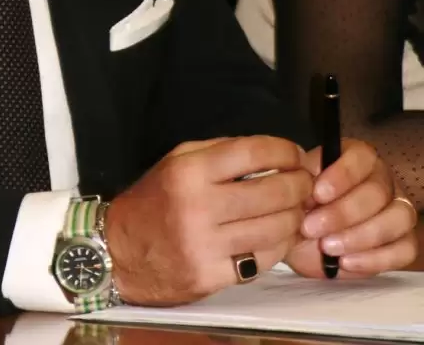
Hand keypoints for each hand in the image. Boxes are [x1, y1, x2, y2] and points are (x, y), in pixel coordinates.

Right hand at [105, 136, 312, 305]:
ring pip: (274, 228)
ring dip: (295, 216)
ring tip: (297, 209)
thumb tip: (270, 152)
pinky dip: (279, 245)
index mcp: (190, 171)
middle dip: (299, 184)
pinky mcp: (213, 276)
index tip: (294, 154)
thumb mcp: (177, 161)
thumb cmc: (156, 199)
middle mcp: (198, 206)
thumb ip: (220, 152)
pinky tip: (279, 234)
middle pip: (272, 192)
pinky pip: (263, 259)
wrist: (121, 250)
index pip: (252, 152)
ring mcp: (206, 245)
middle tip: (306, 183)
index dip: (283, 150)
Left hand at [286, 139, 417, 277]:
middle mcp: (383, 180)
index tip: (317, 194)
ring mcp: (399, 210)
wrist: (309, 239)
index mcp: (358, 159)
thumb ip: (303, 184)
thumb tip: (306, 184)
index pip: (361, 157)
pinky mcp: (406, 242)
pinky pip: (404, 250)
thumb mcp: (298, 190)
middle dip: (342, 213)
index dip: (341, 175)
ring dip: (360, 236)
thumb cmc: (305, 207)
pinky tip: (346, 262)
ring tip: (327, 247)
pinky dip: (375, 259)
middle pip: (377, 192)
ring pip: (397, 219)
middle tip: (311, 228)